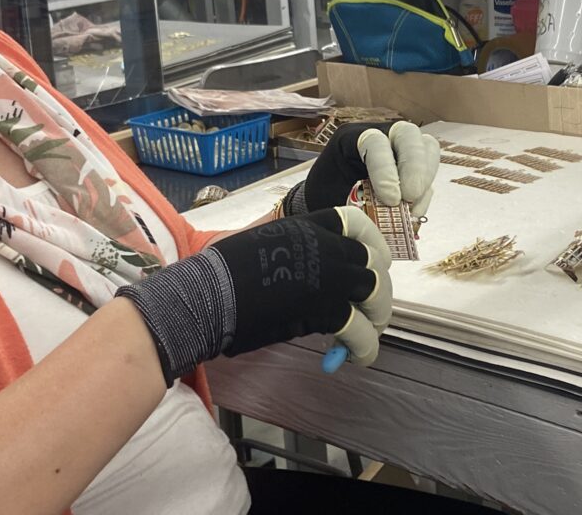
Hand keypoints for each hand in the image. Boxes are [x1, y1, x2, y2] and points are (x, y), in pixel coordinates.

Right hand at [116, 207, 392, 385]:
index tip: (375, 261)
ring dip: (375, 318)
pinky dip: (364, 347)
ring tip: (365, 336)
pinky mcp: (324, 308)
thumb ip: (289, 250)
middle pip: (372, 263)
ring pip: (374, 294)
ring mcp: (328, 275)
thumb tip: (304, 271)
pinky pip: (359, 329)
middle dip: (376, 289)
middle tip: (370, 310)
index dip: (372, 242)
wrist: (205, 295)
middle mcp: (324, 245)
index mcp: (307, 226)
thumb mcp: (260, 243)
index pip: (356, 222)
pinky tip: (359, 358)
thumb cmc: (220, 272)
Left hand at [284, 121, 440, 217]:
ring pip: (426, 147)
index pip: (374, 142)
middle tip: (410, 198)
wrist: (326, 197)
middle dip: (414, 167)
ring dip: (425, 179)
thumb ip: (353, 207)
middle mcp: (379, 135)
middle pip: (407, 134)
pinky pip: (429, 170)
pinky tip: (414, 213)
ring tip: (413, 210)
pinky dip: (425, 193)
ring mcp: (398, 146)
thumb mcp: (329, 199)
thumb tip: (380, 222)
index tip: (391, 199)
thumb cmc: (325, 195)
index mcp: (350, 138)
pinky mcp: (411, 163)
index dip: (385, 169)